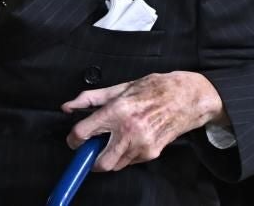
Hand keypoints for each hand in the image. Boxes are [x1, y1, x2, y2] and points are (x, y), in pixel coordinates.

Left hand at [61, 72, 226, 171]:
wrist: (185, 97)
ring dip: (109, 157)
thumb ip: (91, 99)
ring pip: (115, 165)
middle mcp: (128, 130)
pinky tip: (131, 139)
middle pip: (100, 163)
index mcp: (117, 110)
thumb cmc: (153, 89)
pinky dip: (125, 155)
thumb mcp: (120, 88)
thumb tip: (68, 107)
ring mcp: (141, 145)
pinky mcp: (151, 153)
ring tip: (115, 139)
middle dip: (92, 159)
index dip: (73, 139)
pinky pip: (130, 162)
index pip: (83, 133)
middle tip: (92, 148)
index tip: (75, 140)